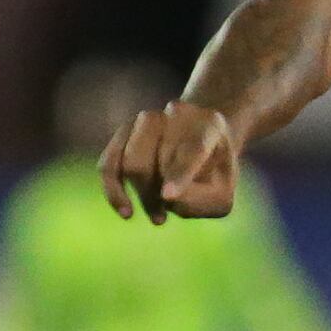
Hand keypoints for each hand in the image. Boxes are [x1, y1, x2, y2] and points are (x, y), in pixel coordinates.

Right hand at [101, 99, 241, 222]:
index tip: (167, 196)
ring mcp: (149, 118)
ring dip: (143, 193)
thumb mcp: (221, 196)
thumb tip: (166, 197)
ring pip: (133, 162)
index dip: (180, 173)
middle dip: (161, 193)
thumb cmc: (213, 178)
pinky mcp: (125, 132)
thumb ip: (202, 201)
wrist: (204, 146)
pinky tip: (126, 212)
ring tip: (157, 216)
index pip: (193, 148)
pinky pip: (109, 164)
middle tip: (164, 216)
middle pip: (160, 159)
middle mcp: (178, 114)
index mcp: (210, 125)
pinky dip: (114, 191)